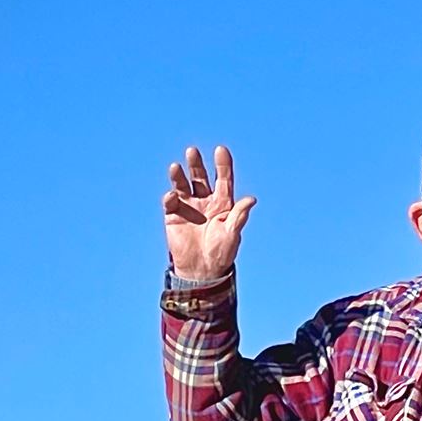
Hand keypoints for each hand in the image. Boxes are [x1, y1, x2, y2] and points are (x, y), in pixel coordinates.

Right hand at [162, 143, 255, 281]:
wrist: (202, 270)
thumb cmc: (221, 252)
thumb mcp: (232, 233)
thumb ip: (240, 216)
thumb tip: (251, 199)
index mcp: (222, 202)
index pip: (223, 179)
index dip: (223, 164)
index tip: (221, 150)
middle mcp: (205, 201)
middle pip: (200, 177)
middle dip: (196, 164)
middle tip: (192, 151)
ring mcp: (188, 206)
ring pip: (182, 185)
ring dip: (179, 175)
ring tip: (175, 167)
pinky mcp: (173, 215)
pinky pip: (170, 202)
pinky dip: (170, 197)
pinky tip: (171, 195)